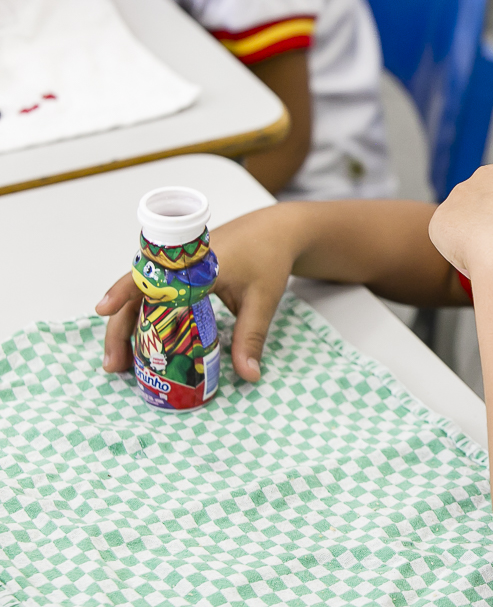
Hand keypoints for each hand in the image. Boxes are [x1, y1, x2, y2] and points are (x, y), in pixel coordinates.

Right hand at [95, 205, 301, 381]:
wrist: (277, 230)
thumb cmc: (269, 258)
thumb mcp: (263, 300)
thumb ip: (251, 337)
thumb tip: (249, 376)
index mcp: (195, 263)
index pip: (151, 277)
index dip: (123, 292)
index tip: (102, 309)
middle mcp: (178, 263)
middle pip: (136, 293)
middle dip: (120, 329)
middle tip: (114, 366)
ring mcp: (176, 268)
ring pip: (141, 297)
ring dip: (128, 327)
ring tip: (121, 363)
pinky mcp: (180, 275)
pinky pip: (154, 297)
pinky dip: (145, 319)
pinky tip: (142, 346)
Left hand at [428, 158, 492, 280]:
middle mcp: (485, 174)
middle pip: (483, 196)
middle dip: (490, 219)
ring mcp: (460, 194)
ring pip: (463, 217)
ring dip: (473, 234)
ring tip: (492, 255)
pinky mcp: (441, 217)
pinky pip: (447, 236)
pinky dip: (457, 250)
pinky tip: (476, 259)